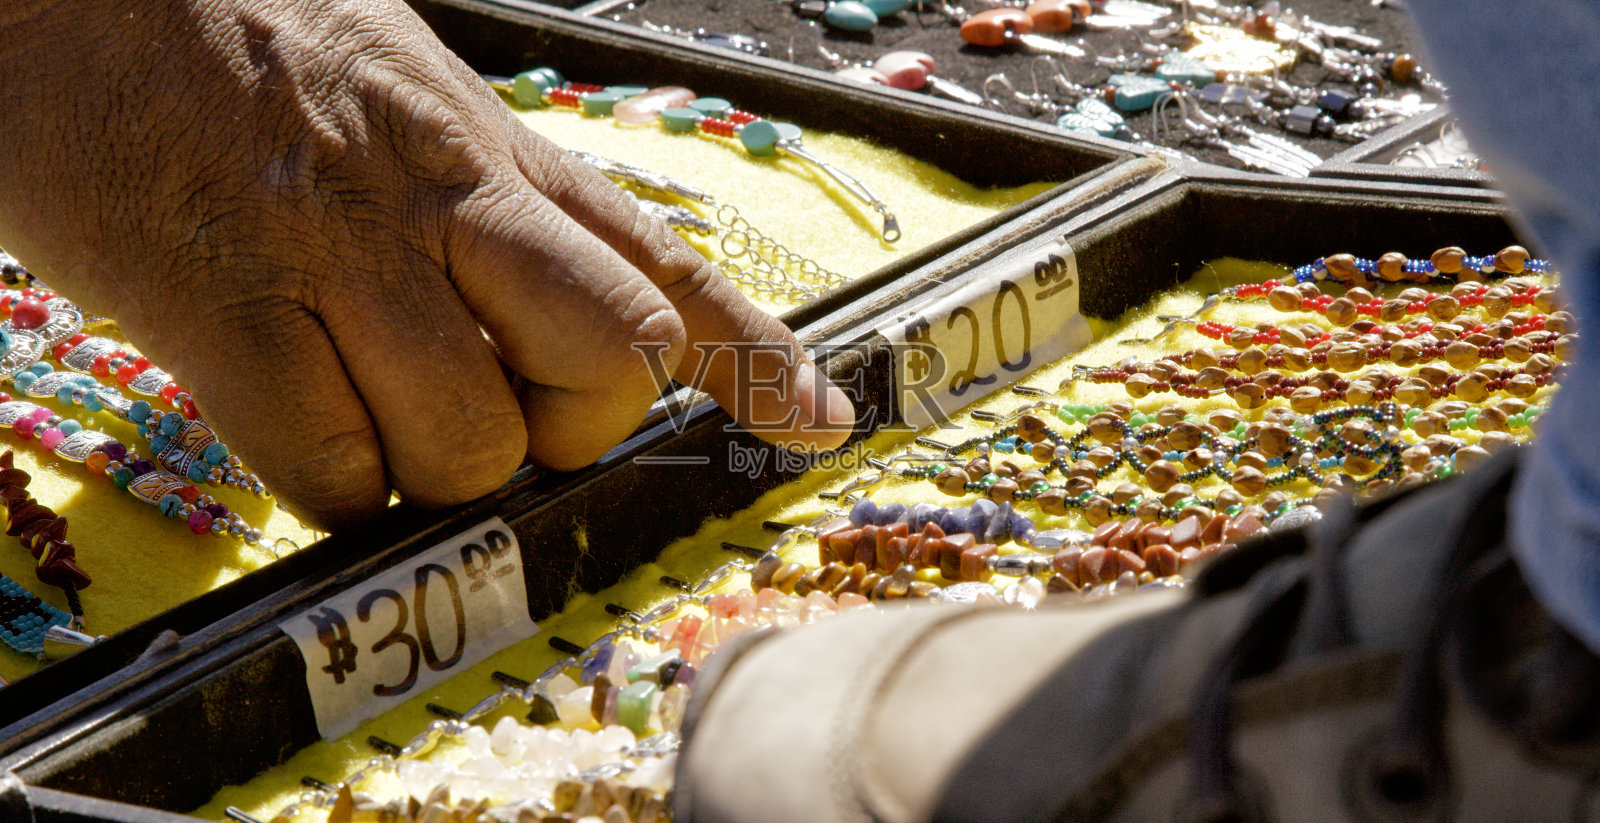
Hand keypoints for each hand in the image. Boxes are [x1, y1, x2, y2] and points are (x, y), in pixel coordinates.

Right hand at [0, 0, 854, 529]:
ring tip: (367, 404)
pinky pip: (332, 471)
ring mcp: (337, 258)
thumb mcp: (414, 99)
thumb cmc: (243, 42)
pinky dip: (331, 482)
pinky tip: (295, 418)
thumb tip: (568, 301)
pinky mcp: (223, 311)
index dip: (757, 357)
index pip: (666, 265)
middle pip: (612, 360)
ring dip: (436, 467)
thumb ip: (500, 204)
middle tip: (504, 412)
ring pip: (474, 442)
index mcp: (496, 156)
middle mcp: (443, 205)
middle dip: (576, 426)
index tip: (820, 419)